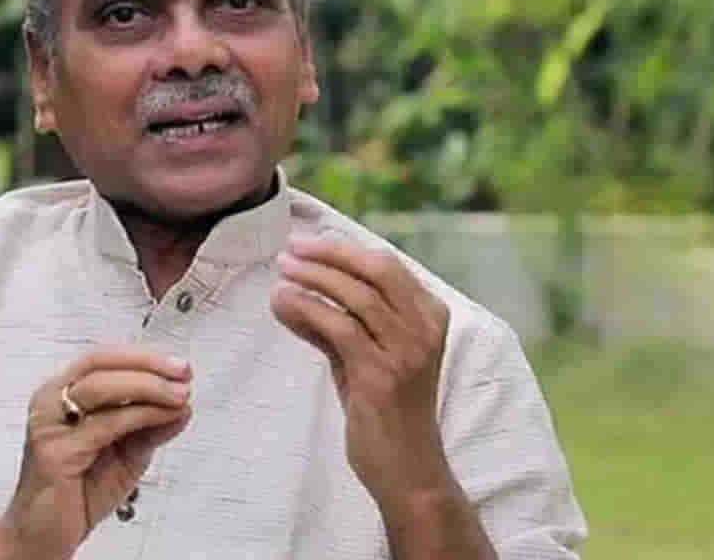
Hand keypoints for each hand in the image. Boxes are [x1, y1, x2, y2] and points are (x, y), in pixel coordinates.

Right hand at [0, 346, 193, 558]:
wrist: (43, 536)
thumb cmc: (78, 492)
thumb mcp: (127, 454)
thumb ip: (150, 427)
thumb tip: (183, 405)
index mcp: (63, 394)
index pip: (103, 359)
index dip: (143, 357)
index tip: (180, 366)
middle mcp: (50, 402)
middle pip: (100, 364)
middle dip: (148, 365)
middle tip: (183, 375)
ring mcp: (49, 425)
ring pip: (102, 388)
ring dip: (148, 387)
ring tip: (179, 395)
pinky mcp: (54, 452)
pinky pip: (105, 424)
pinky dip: (141, 415)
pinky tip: (164, 417)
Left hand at [271, 233, 451, 507]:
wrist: (408, 469)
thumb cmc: (386, 410)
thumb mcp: (363, 357)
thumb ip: (333, 324)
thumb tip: (286, 292)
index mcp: (430, 315)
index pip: (386, 265)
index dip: (343, 249)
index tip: (307, 244)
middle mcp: (425, 328)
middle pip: (375, 269)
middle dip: (329, 254)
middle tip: (291, 250)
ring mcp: (406, 351)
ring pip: (356, 294)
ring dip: (314, 277)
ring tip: (282, 272)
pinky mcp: (381, 374)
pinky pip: (340, 327)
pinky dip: (308, 308)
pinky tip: (283, 302)